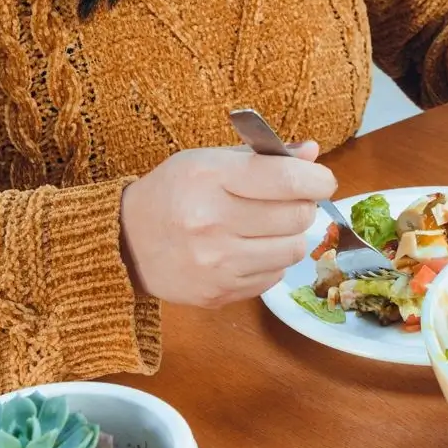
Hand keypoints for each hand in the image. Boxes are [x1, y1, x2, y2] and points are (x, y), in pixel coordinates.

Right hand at [119, 143, 335, 307]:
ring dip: (290, 235)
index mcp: (210, 178)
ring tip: (268, 226)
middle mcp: (212, 223)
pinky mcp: (219, 293)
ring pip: (292, 250)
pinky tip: (249, 249)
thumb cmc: (172, 192)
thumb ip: (262, 157)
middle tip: (290, 201)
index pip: (287, 179)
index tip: (322, 180)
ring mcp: (216, 264)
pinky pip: (274, 277)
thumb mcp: (209, 160)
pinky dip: (271, 261)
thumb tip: (311, 153)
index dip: (317, 179)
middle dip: (303, 206)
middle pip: (296, 216)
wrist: (125, 242)